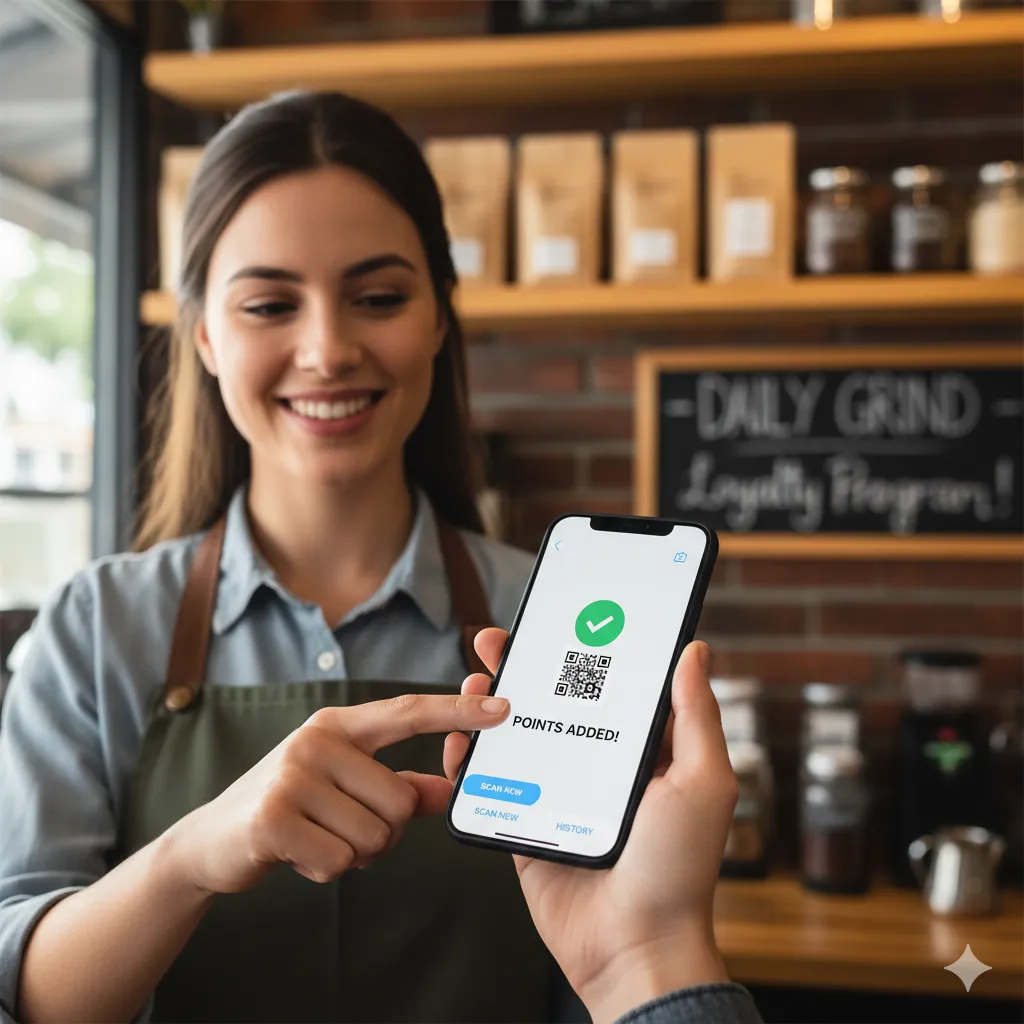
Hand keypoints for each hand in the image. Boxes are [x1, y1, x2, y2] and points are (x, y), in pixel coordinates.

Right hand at [172, 692, 508, 894]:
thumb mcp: (344, 787)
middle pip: (401, 800)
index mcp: (338, 726)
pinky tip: (299, 854)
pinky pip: (341, 859)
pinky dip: (327, 870)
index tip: (502, 709)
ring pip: (375, 834)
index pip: (406, 713)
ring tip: (319, 838)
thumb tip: (448, 790)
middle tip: (344, 830)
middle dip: (384, 831)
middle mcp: (316, 741)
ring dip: (355, 852)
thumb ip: (399, 785)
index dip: (456, 711)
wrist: (211, 841)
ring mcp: (292, 775)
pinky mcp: (273, 816)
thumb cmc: (290, 807)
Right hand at [444, 632, 735, 1023]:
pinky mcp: (527, 823)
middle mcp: (599, 766)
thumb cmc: (678, 869)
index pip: (610, 686)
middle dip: (526, 667)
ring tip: (474, 677)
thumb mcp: (701, 782)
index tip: (562, 617)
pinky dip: (472, 759)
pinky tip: (460, 737)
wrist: (633, 949)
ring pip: (520, 736)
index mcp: (642, 752)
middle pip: (556, 703)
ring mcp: (560, 793)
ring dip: (493, 704)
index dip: (585, 649)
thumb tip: (694, 650)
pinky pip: (495, 783)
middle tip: (497, 638)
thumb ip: (695, 716)